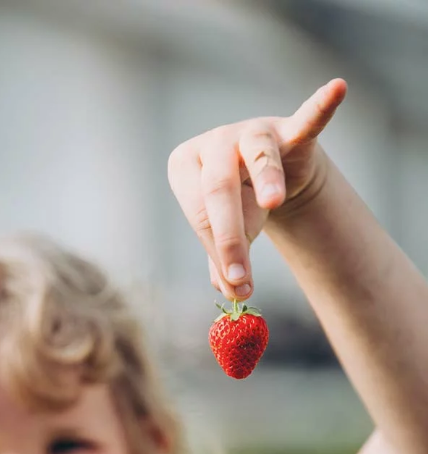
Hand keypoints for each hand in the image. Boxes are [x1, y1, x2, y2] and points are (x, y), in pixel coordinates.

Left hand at [167, 79, 346, 299]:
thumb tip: (232, 294)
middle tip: (240, 276)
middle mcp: (213, 144)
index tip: (236, 284)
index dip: (218, 250)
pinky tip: (337, 89)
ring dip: (266, 180)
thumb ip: (226, 262)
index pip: (198, 213)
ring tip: (273, 203)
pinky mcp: (288, 129)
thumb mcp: (228, 232)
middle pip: (218, 189)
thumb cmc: (239, 205)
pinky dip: (321, 107)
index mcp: (185, 168)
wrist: (271, 174)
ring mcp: (250, 132)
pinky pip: (306, 120)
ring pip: (256, 157)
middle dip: (230, 236)